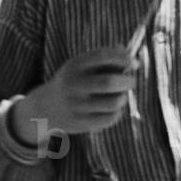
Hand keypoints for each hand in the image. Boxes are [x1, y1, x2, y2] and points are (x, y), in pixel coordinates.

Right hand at [11, 47, 135, 140]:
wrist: (44, 108)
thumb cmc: (73, 82)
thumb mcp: (82, 66)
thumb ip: (107, 60)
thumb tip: (135, 62)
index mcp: (74, 65)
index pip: (102, 56)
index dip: (123, 58)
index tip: (133, 62)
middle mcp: (73, 85)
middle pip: (109, 82)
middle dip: (128, 81)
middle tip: (131, 81)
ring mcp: (76, 106)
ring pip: (114, 102)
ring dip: (123, 98)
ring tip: (120, 96)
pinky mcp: (80, 123)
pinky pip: (110, 118)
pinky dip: (117, 112)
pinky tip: (112, 109)